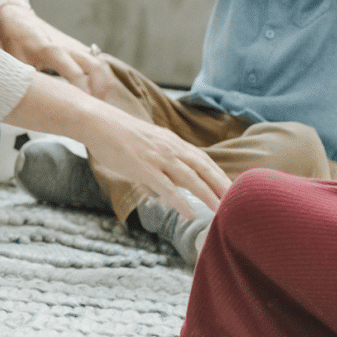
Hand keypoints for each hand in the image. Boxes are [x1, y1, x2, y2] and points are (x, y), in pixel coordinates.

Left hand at [0, 1, 114, 97]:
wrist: (18, 20)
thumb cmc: (16, 44)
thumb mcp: (16, 64)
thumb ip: (28, 82)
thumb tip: (34, 105)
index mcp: (52, 51)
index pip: (76, 72)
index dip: (83, 91)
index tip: (85, 106)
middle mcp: (68, 48)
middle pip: (96, 66)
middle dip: (101, 88)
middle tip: (97, 107)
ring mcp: (76, 47)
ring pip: (100, 64)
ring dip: (104, 83)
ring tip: (99, 103)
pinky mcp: (79, 48)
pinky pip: (96, 62)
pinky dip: (101, 78)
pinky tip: (96, 93)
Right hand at [84, 103, 231, 217]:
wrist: (99, 123)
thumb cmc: (120, 138)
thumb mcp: (146, 150)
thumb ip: (158, 172)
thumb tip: (163, 195)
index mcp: (173, 143)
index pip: (203, 159)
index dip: (219, 174)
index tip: (233, 187)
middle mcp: (171, 149)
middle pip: (204, 168)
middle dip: (222, 185)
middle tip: (238, 201)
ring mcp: (159, 158)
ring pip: (191, 178)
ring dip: (208, 194)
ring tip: (222, 210)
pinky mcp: (144, 167)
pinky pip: (167, 187)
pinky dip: (180, 200)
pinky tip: (190, 213)